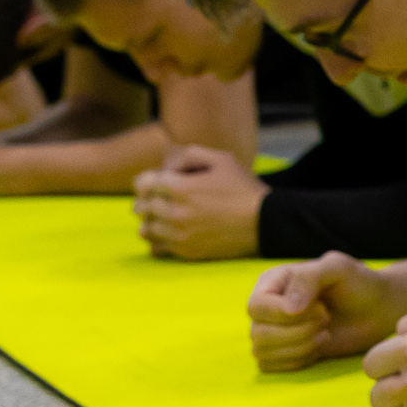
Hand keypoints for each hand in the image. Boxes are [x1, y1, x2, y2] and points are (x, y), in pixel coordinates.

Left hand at [133, 144, 267, 259]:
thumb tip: (167, 167)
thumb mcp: (221, 159)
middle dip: (149, 199)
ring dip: (151, 221)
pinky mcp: (186, 252)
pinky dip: (158, 240)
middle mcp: (174, 213)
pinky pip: (156, 248)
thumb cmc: (243, 189)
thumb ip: (188, 155)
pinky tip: (170, 233)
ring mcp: (179, 235)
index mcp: (180, 188)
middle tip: (164, 198)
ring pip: (145, 229)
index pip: (141, 183)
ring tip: (165, 217)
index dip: (149, 179)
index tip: (161, 181)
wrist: (265, 223)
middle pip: (141, 207)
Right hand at [244, 251, 404, 371]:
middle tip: (326, 319)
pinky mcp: (280, 352)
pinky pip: (270, 366)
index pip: (256, 306)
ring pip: (261, 352)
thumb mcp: (337, 267)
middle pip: (257, 333)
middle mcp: (266, 306)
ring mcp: (271, 330)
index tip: (320, 308)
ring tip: (325, 333)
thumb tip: (288, 309)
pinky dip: (297, 361)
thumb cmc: (356, 282)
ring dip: (299, 347)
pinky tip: (319, 348)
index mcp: (272, 281)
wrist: (375, 308)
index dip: (284, 314)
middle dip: (297, 332)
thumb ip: (309, 278)